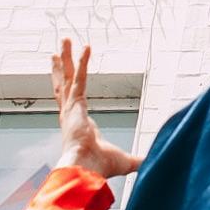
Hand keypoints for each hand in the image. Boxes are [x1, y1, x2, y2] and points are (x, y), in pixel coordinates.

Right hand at [50, 39, 140, 179]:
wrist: (85, 168)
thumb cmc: (99, 167)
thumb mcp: (123, 161)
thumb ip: (137, 160)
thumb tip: (152, 162)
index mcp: (78, 126)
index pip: (72, 102)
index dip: (70, 90)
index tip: (69, 82)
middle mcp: (70, 114)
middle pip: (64, 85)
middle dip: (63, 68)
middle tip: (57, 53)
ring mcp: (70, 108)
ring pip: (68, 77)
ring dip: (68, 58)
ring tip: (65, 41)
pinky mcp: (75, 103)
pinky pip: (80, 78)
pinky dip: (83, 62)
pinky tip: (86, 47)